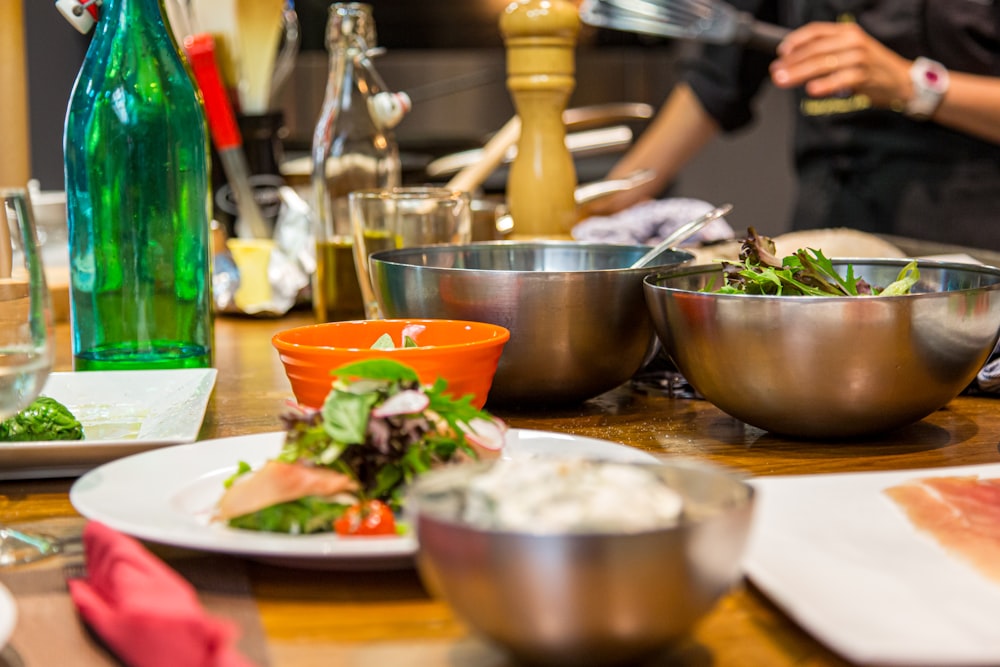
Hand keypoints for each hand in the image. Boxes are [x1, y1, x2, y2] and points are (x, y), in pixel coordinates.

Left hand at [769, 22, 911, 108]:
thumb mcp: (849, 51)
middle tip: (775, 72)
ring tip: (783, 80)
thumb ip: (825, 52)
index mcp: (846, 32)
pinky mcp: (865, 75)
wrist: (901, 79)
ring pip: (824, 63)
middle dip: (792, 62)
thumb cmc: (869, 67)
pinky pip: (841, 79)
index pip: (816, 31)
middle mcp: (853, 40)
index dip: (795, 41)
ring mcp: (860, 57)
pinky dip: (825, 84)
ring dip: (800, 73)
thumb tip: (791, 61)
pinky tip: (812, 89)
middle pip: (815, 49)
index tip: (780, 53)